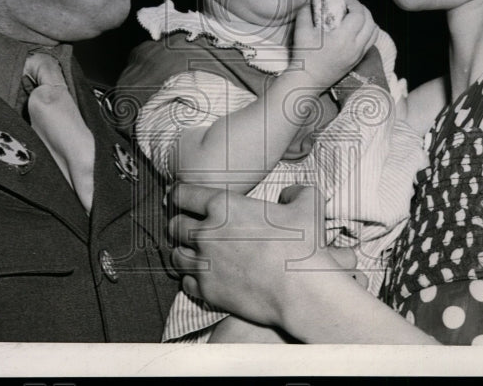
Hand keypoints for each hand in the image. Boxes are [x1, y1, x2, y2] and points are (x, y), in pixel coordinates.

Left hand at [168, 184, 347, 328]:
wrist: (301, 290)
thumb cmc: (304, 245)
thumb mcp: (308, 203)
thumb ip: (295, 192)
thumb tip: (288, 195)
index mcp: (223, 206)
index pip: (183, 194)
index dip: (177, 193)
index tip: (176, 196)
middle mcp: (206, 233)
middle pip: (174, 225)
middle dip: (178, 224)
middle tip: (185, 225)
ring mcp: (204, 264)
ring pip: (175, 255)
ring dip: (181, 251)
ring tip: (190, 252)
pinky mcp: (208, 291)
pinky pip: (185, 283)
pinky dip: (190, 278)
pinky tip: (200, 276)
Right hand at [291, 0, 377, 90]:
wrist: (307, 80)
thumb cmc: (304, 56)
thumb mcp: (301, 31)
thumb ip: (305, 12)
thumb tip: (311, 0)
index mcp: (343, 39)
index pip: (359, 14)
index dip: (354, 3)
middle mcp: (355, 47)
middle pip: (370, 22)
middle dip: (362, 9)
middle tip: (349, 5)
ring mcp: (358, 55)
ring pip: (374, 33)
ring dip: (368, 20)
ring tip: (355, 15)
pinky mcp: (357, 61)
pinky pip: (370, 43)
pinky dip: (368, 32)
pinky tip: (355, 29)